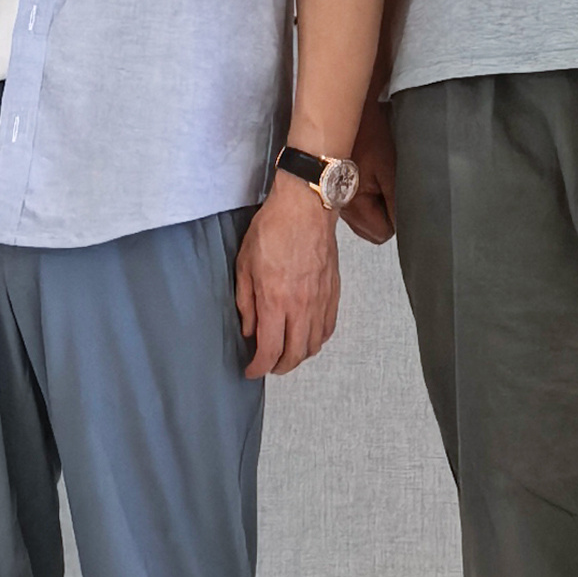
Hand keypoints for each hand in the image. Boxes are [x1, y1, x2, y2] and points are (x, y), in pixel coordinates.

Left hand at [235, 174, 341, 377]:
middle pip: (294, 355)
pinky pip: (328, 328)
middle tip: (267, 366)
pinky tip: (306, 336)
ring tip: (285, 354)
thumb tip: (248, 330)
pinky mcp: (333, 292)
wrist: (305, 207)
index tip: (251, 370)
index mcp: (275, 300)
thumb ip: (245, 302)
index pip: (269, 350)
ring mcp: (320, 300)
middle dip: (278, 368)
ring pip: (313, 345)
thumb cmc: (273, 229)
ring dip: (299, 356)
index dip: (258, 367)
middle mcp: (301, 306)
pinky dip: (317, 340)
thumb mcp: (244, 265)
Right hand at [341, 94, 397, 245]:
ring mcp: (337, 200)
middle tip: (388, 185)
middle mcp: (340, 207)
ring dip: (376, 203)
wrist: (350, 110)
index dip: (396, 217)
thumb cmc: (370, 133)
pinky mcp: (337, 191)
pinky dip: (367, 196)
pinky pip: (359, 207)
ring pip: (366, 219)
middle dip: (385, 212)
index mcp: (352, 205)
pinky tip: (368, 174)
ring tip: (377, 176)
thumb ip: (399, 203)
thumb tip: (408, 226)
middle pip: (372, 230)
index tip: (397, 195)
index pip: (382, 233)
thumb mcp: (392, 169)